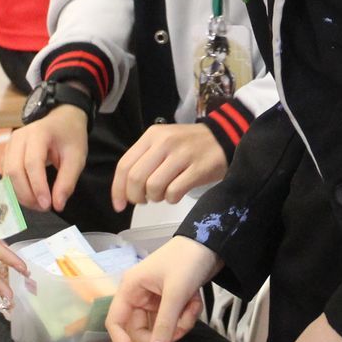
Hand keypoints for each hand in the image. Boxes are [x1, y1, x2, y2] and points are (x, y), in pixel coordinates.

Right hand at [4, 106, 87, 211]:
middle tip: (44, 208)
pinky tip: (31, 195)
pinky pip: (7, 175)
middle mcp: (19, 137)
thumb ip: (67, 181)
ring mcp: (9, 144)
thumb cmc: (70, 137)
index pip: (33, 163)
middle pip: (14, 170)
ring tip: (39, 204)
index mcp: (38, 133)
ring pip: (8, 175)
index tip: (47, 205)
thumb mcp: (76, 158)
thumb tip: (58, 205)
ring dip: (21, 194)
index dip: (38, 186)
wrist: (62, 120)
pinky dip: (16, 188)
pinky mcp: (7, 153)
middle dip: (27, 194)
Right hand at [106, 236, 220, 341]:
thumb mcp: (176, 294)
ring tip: (193, 306)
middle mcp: (138, 295)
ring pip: (162, 327)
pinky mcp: (170, 301)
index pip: (116, 323)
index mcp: (130, 289)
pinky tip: (196, 301)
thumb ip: (165, 326)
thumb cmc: (187, 260)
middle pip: (142, 330)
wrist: (213, 243)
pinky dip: (187, 315)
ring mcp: (155, 299)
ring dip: (180, 323)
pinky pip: (174, 320)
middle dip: (165, 332)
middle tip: (182, 328)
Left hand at [110, 123, 227, 212]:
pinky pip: (174, 192)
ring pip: (154, 187)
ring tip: (163, 194)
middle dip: (136, 196)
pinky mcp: (198, 169)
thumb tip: (126, 191)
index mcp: (151, 136)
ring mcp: (182, 155)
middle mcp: (164, 143)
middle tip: (144, 200)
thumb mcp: (163, 143)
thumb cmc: (188, 145)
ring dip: (155, 198)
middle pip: (136, 178)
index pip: (124, 165)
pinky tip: (176, 194)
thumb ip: (143, 161)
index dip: (118, 189)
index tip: (119, 205)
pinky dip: (171, 199)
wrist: (224, 138)